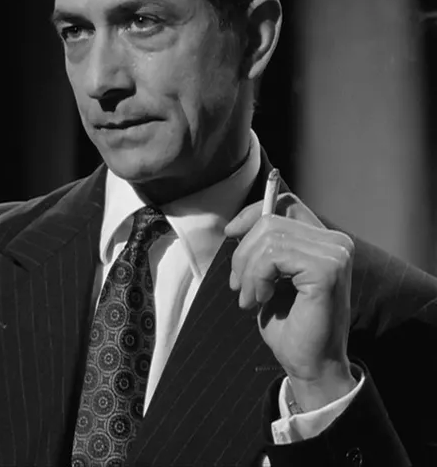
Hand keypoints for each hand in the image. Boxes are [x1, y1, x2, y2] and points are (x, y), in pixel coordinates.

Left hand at [224, 192, 355, 411]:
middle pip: (269, 221)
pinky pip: (273, 256)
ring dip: (247, 270)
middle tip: (238, 286)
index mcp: (324, 241)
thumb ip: (265, 247)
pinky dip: (256, 277)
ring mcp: (335, 254)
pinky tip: (261, 299)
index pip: (286, 203)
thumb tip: (236, 226)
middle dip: (242, 253)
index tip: (230, 233)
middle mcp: (336, 242)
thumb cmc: (288, 323)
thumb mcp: (271, 276)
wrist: (308, 362)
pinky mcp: (327, 270)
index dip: (253, 213)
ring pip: (268, 238)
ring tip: (249, 297)